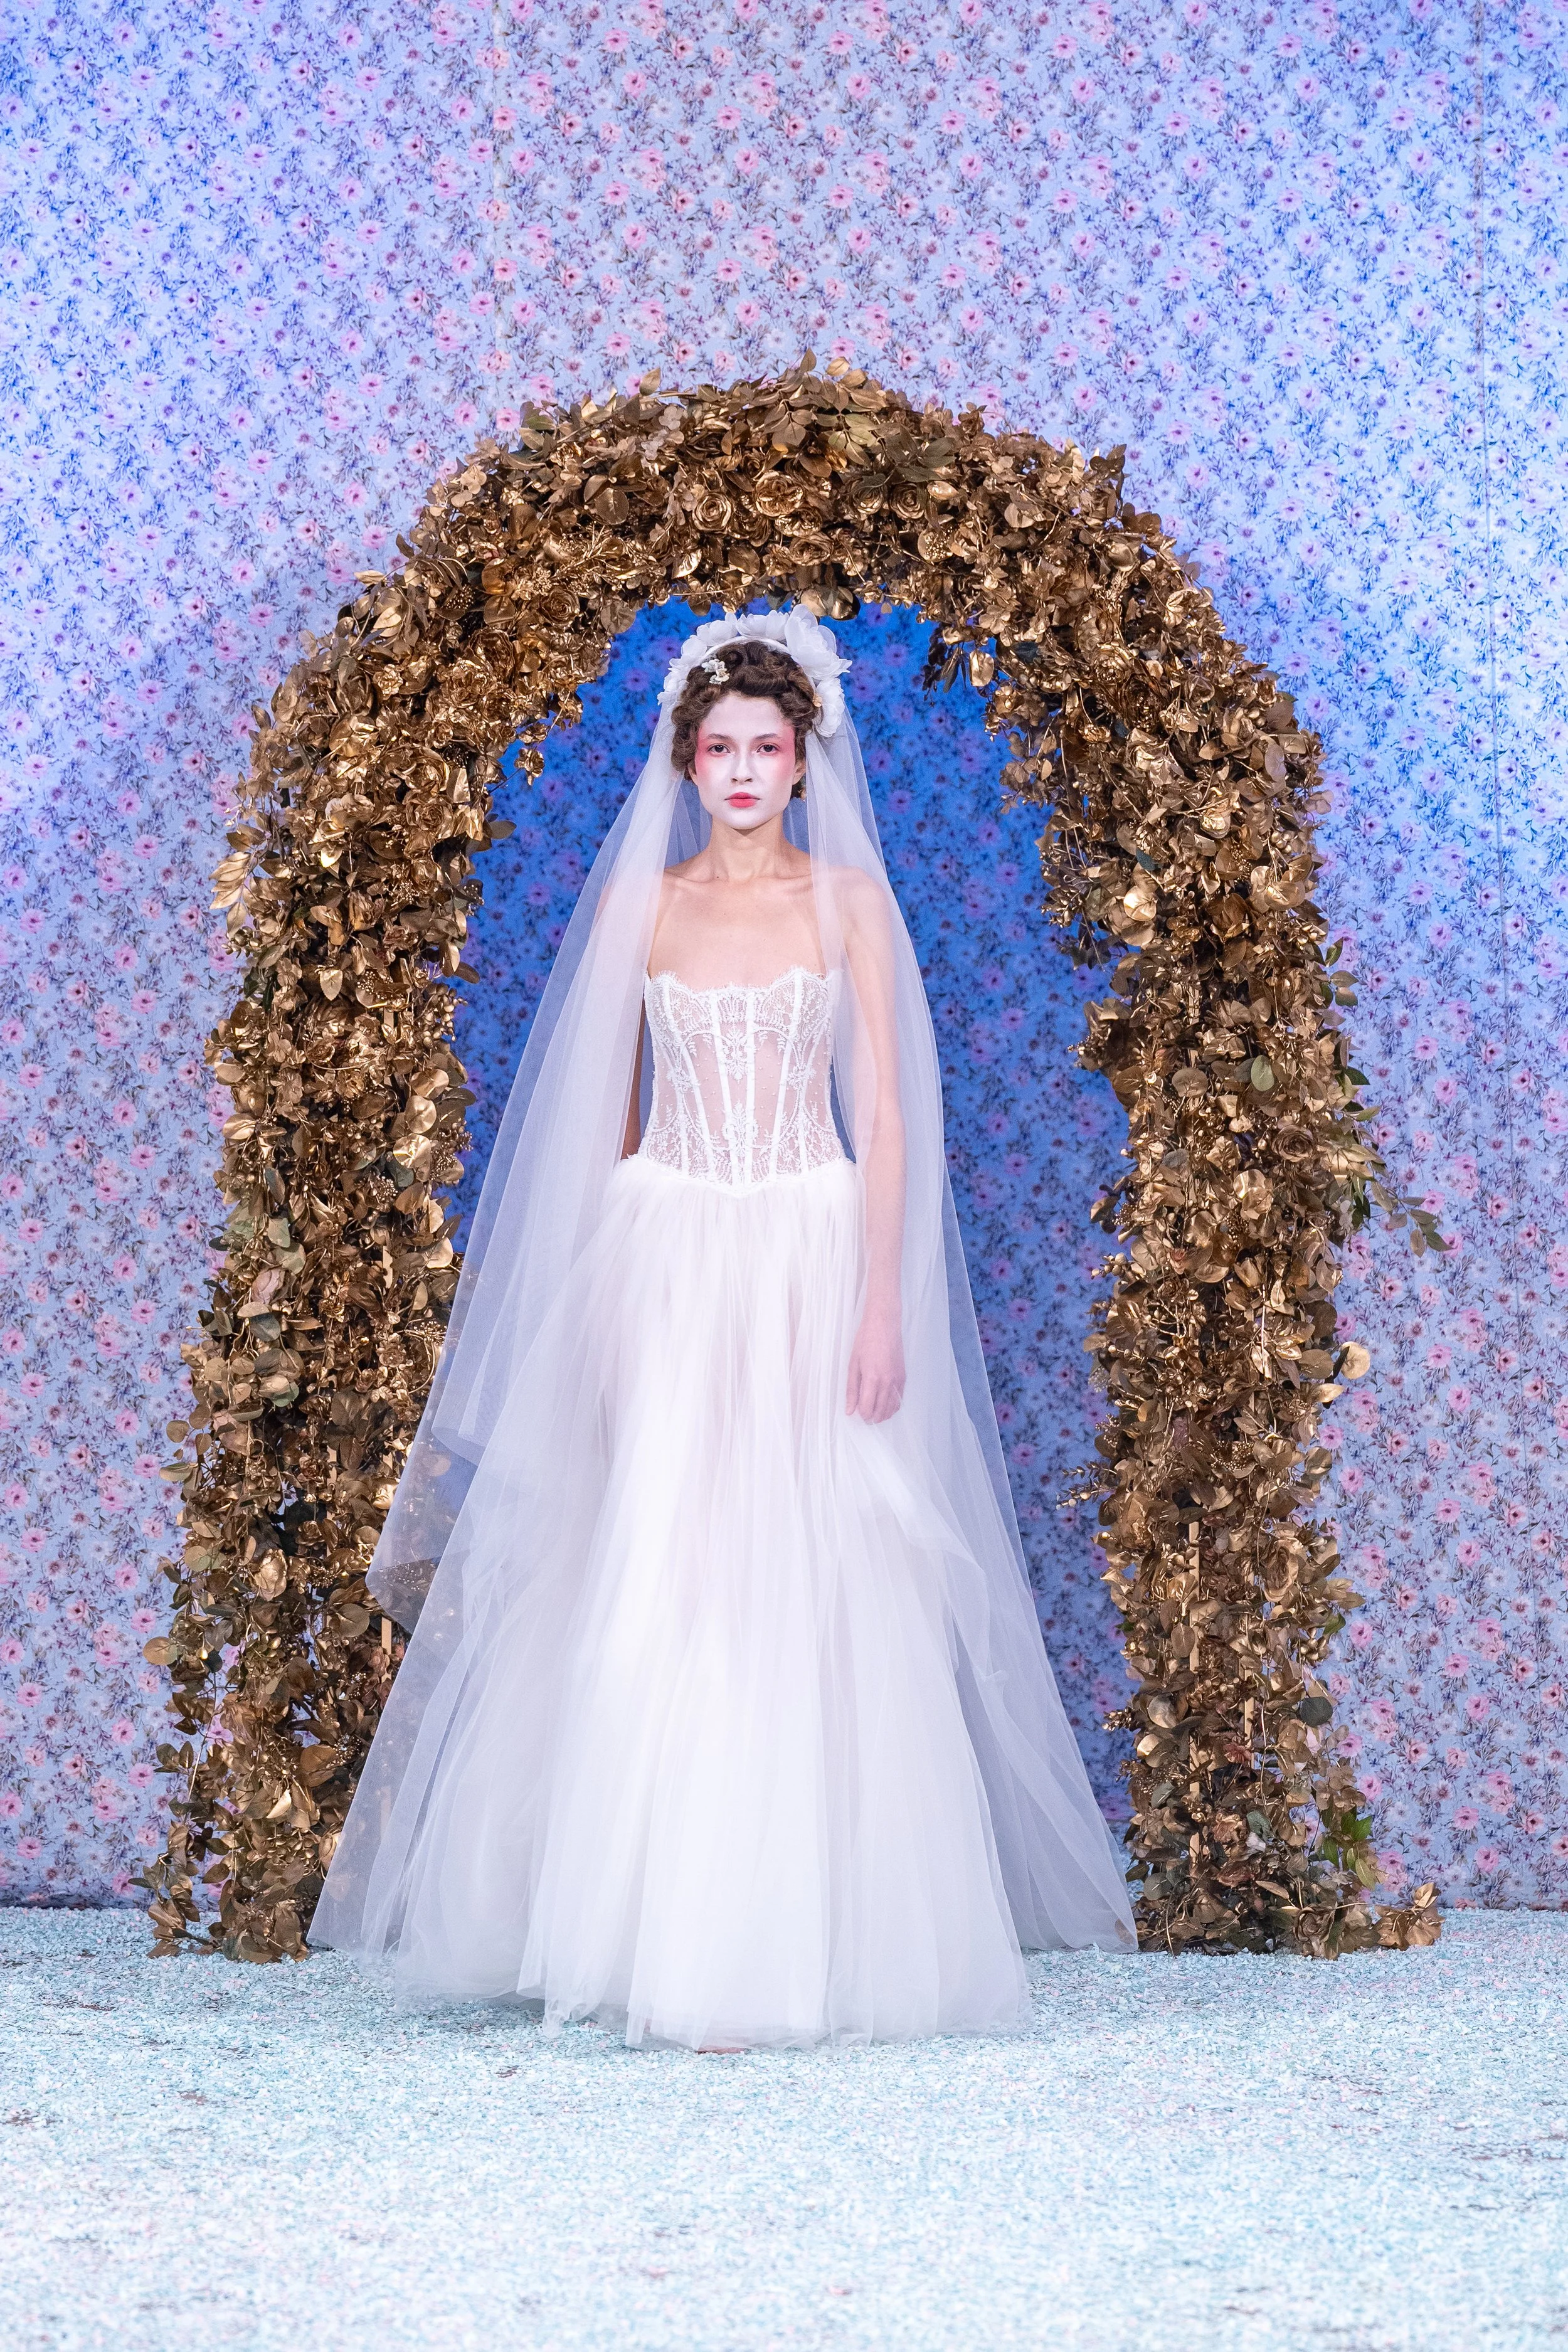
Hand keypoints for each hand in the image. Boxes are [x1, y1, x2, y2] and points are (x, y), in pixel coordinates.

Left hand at [846, 1308, 904, 1423]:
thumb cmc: (866, 1340)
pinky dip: (893, 1407)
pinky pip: (900, 1399)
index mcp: (873, 1378)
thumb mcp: (853, 1364)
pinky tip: (885, 1406)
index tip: (856, 1413)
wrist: (884, 1325)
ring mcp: (898, 1380)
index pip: (868, 1408)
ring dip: (883, 1415)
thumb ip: (852, 1389)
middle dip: (872, 1418)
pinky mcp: (903, 1377)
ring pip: (892, 1408)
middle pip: (881, 1412)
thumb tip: (850, 1410)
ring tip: (874, 1414)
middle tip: (864, 1417)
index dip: (861, 1415)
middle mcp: (888, 1382)